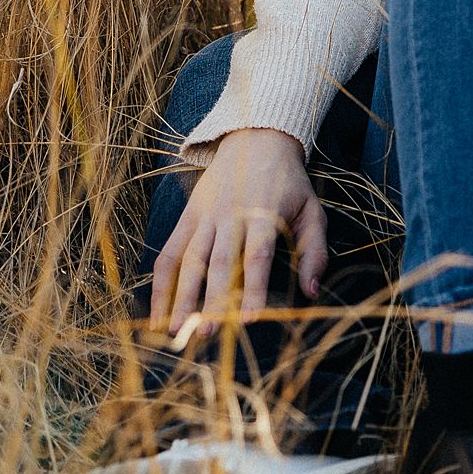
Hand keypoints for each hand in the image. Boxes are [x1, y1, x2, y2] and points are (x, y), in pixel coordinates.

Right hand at [149, 128, 326, 340]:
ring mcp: (206, 215)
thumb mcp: (312, 210)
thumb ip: (315, 251)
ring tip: (175, 329)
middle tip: (205, 334)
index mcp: (264, 213)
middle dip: (211, 300)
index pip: (257, 255)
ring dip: (181, 295)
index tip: (248, 321)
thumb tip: (311, 292)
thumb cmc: (289, 183)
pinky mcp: (189, 215)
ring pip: (190, 258)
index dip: (252, 288)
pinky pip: (171, 250)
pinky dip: (161, 280)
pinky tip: (158, 310)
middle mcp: (231, 215)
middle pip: (219, 261)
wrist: (258, 139)